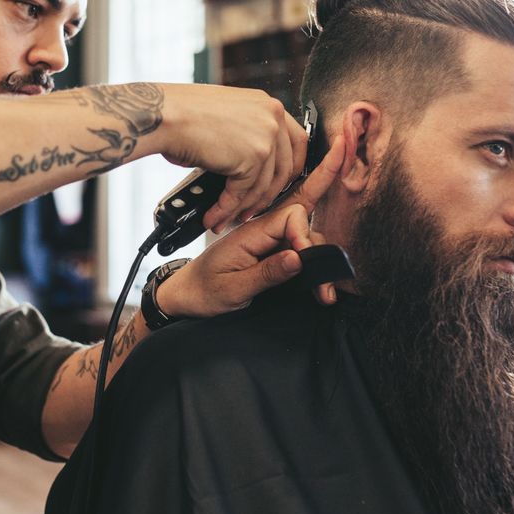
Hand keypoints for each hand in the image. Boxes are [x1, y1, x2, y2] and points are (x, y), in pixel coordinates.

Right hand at [143, 84, 308, 233]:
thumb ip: (245, 134)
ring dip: (245, 208)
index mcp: (268, 105)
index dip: (289, 170)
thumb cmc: (182, 114)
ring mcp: (266, 136)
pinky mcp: (253, 157)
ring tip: (229, 220)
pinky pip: (243, 193)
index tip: (277, 187)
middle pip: (286, 168)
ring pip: (264, 185)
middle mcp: (273, 117)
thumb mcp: (226, 116)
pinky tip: (214, 216)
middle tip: (252, 211)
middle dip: (268, 196)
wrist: (164, 115)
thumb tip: (247, 164)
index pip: (296, 142)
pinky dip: (227, 209)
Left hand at [156, 134, 351, 315]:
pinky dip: (311, 265)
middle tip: (328, 283)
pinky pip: (297, 251)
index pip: (291, 216)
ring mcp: (266, 244)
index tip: (306, 265)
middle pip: (304, 225)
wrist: (184, 297)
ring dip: (319, 261)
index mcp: (249, 234)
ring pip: (305, 240)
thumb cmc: (202, 292)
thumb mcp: (233, 289)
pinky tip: (320, 284)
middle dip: (320, 249)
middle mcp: (261, 234)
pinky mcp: (269, 255)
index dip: (304, 237)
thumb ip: (267, 273)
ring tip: (325, 291)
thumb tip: (299, 258)